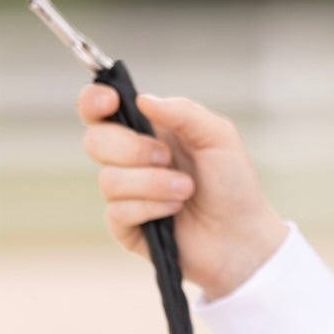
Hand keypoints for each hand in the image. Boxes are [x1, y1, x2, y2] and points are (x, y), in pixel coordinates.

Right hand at [77, 84, 287, 300]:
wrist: (239, 234)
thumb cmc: (232, 183)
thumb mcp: (219, 137)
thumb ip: (184, 113)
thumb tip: (143, 99)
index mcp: (150, 131)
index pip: (103, 110)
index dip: (94, 101)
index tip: (109, 102)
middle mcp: (131, 159)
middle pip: (96, 141)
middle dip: (132, 149)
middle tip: (167, 158)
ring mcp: (125, 193)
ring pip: (108, 179)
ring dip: (152, 183)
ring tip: (186, 190)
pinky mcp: (124, 226)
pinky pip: (117, 211)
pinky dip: (151, 207)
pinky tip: (175, 210)